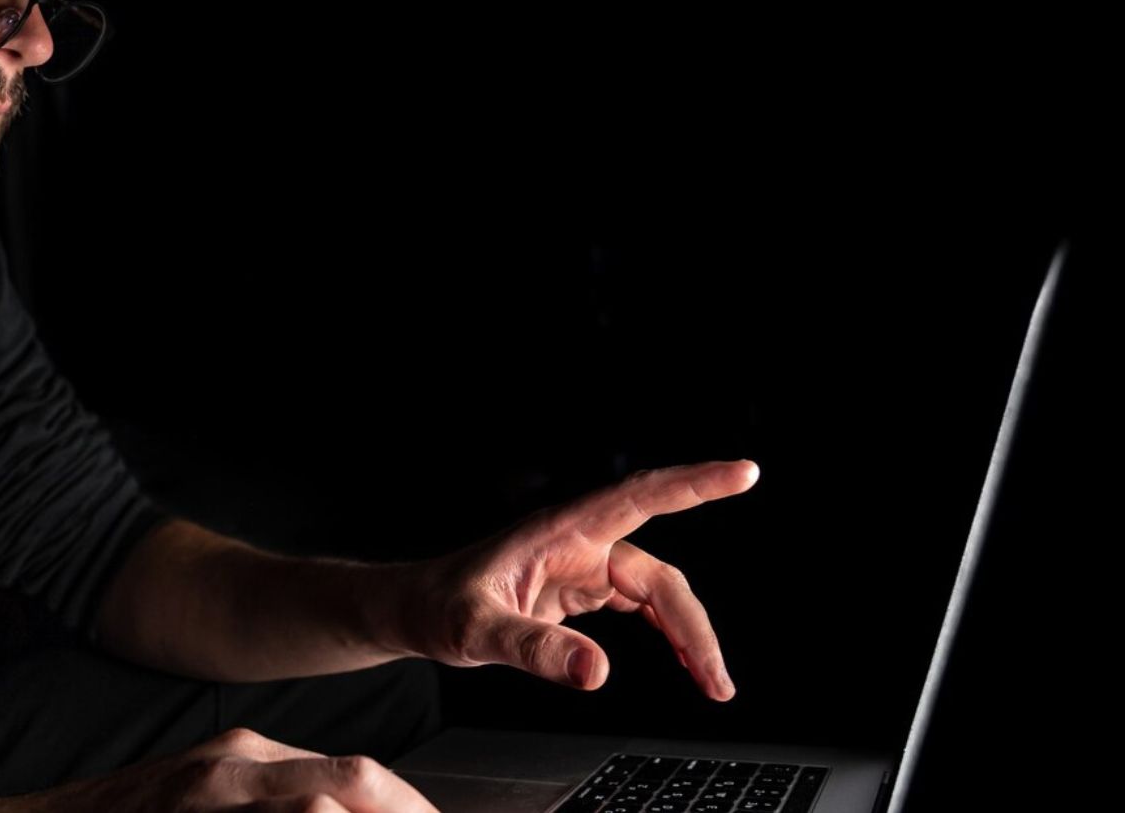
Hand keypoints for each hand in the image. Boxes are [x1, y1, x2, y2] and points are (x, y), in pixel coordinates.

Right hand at [50, 726, 439, 811]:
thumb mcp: (211, 796)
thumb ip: (276, 798)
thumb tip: (343, 806)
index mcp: (246, 757)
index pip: (355, 776)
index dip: (409, 807)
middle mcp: (232, 771)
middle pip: (350, 785)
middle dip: (405, 812)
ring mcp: (207, 802)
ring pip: (317, 807)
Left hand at [391, 459, 759, 701]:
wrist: (413, 611)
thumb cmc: (436, 607)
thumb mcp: (475, 630)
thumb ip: (532, 647)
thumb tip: (595, 672)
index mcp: (559, 532)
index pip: (638, 497)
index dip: (694, 483)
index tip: (743, 473)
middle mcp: (578, 543)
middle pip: (658, 574)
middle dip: (693, 625)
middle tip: (716, 680)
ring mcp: (582, 566)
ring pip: (655, 593)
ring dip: (687, 635)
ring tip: (711, 683)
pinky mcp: (580, 590)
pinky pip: (639, 606)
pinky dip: (667, 633)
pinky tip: (686, 663)